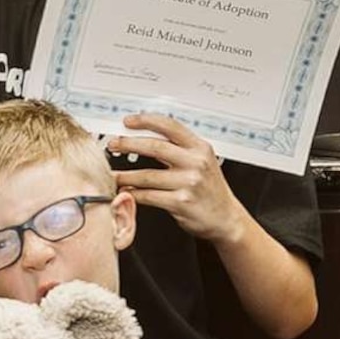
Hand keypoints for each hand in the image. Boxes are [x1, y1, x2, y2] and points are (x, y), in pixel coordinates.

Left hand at [112, 113, 249, 242]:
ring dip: (125, 175)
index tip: (128, 121)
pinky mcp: (181, 202)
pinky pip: (149, 196)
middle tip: (113, 144)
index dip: (146, 121)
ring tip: (113, 175)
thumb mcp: (202, 161)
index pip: (170, 126)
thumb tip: (148, 136)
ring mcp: (189, 183)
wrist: (225, 217)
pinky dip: (133, 193)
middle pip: (155, 146)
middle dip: (128, 144)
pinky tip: (126, 191)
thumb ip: (180, 149)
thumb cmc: (210, 189)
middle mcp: (196, 162)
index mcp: (200, 147)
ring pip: (147, 175)